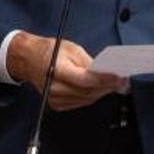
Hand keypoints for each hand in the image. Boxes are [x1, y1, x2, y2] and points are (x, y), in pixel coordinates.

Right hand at [6, 31, 126, 110]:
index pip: (86, 80)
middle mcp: (54, 88)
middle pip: (88, 91)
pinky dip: (92, 96)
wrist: (29, 60)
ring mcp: (54, 99)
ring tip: (116, 84)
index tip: (120, 77)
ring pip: (86, 99)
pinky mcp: (56, 104)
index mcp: (57, 71)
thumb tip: (106, 71)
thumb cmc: (50, 51)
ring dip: (102, 92)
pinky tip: (101, 89)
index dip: (105, 79)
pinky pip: (80, 102)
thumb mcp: (72, 48)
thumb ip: (89, 62)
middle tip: (123, 80)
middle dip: (108, 86)